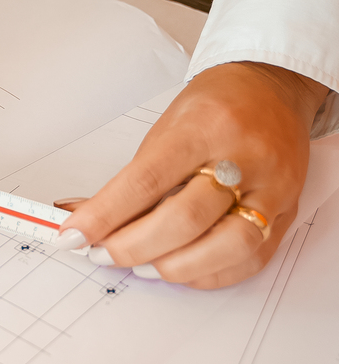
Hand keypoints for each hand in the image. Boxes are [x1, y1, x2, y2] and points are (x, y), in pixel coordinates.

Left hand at [56, 62, 325, 289]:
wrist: (272, 89)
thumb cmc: (213, 109)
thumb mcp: (165, 130)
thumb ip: (132, 181)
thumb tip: (86, 222)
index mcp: (204, 128)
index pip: (147, 180)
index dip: (105, 214)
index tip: (73, 235)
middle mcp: (243, 158)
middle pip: (187, 218)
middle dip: (134, 247)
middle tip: (103, 254)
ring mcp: (272, 187)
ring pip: (228, 245)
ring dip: (176, 267)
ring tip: (142, 267)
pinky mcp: (288, 211)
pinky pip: (252, 258)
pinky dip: (210, 274)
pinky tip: (182, 270)